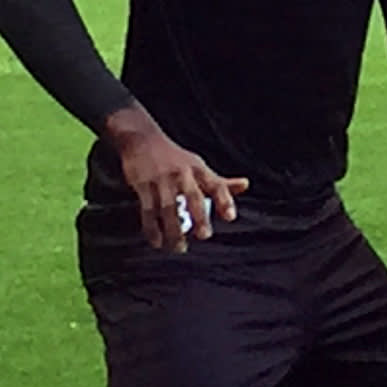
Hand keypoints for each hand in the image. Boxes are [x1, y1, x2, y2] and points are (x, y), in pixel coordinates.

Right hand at [112, 121, 245, 253]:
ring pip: (169, 208)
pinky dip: (152, 228)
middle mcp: (182, 173)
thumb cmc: (175, 158)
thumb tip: (245, 185)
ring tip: (179, 247)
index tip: (230, 217)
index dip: (224, 200)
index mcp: (199, 169)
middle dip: (199, 216)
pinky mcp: (142, 185)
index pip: (216, 185)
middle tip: (204, 235)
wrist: (141, 139)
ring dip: (173, 230)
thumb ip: (220, 182)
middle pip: (193, 196)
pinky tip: (157, 242)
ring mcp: (161, 179)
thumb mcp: (199, 166)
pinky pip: (148, 210)